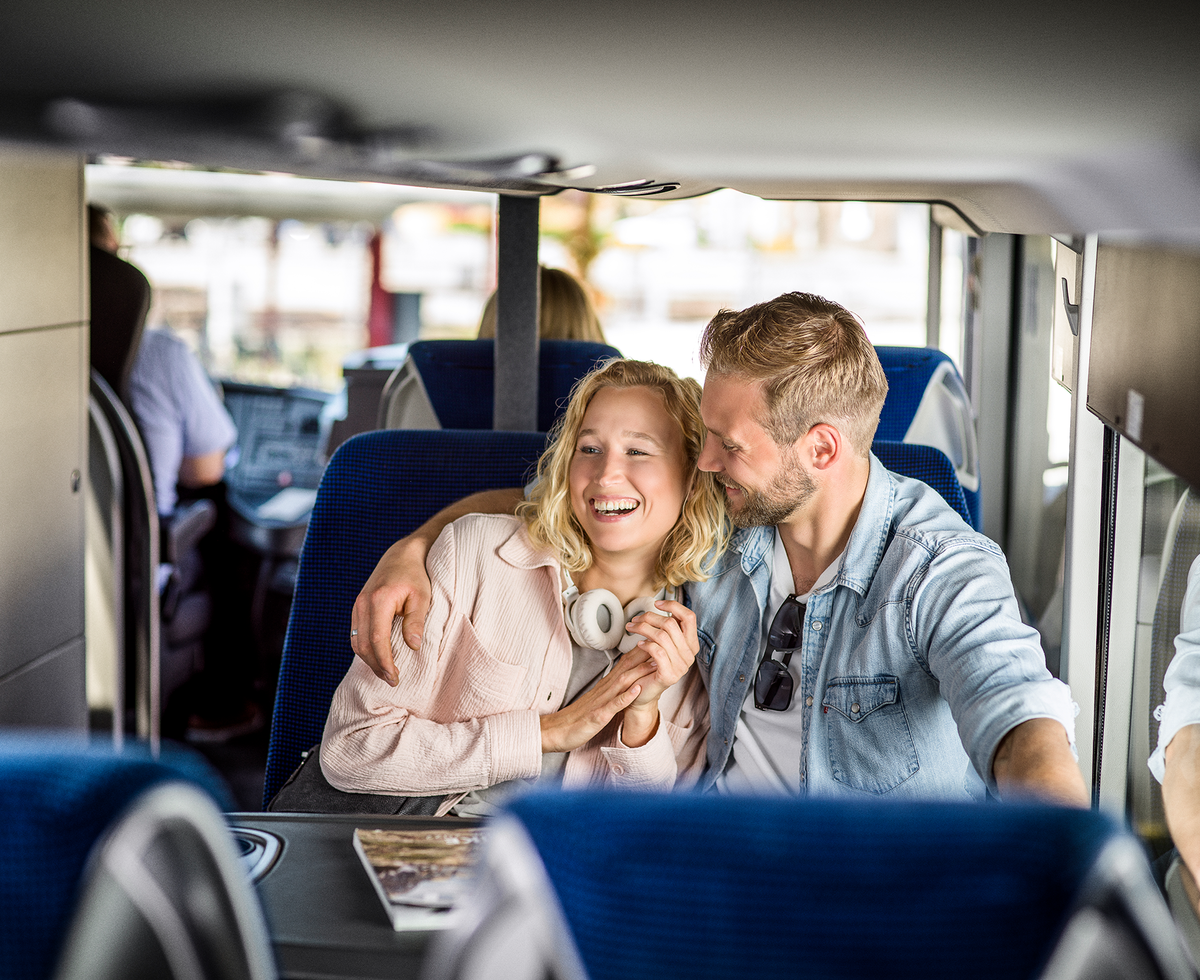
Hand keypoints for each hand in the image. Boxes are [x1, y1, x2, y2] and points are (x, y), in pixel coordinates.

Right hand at [350, 536, 432, 685]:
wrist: (401, 555)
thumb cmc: (415, 576)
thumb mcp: (422, 597)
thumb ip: (416, 621)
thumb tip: (413, 647)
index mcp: (379, 600)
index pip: (377, 639)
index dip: (384, 661)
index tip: (395, 677)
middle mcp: (363, 603)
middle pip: (363, 644)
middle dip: (376, 665)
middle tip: (393, 680)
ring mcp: (357, 605)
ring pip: (356, 641)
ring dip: (369, 660)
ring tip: (387, 673)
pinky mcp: (357, 607)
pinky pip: (356, 634)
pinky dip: (365, 649)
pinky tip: (378, 657)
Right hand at [540, 649, 657, 752]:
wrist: (557, 731)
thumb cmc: (578, 716)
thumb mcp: (599, 699)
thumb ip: (612, 688)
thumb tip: (628, 678)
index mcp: (606, 685)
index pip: (625, 664)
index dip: (642, 652)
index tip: (658, 642)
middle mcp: (604, 689)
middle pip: (626, 668)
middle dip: (645, 656)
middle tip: (662, 643)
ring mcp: (600, 701)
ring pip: (621, 683)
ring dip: (639, 672)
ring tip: (656, 663)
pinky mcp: (597, 716)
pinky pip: (613, 705)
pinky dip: (625, 697)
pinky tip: (637, 690)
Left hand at [623, 599, 698, 707]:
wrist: (642, 692)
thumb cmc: (650, 665)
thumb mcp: (662, 643)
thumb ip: (667, 628)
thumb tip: (663, 605)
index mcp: (691, 644)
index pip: (689, 617)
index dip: (673, 606)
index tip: (657, 603)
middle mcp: (689, 655)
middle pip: (671, 624)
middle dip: (649, 617)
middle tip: (635, 619)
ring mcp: (681, 667)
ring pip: (662, 636)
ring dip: (643, 628)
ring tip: (632, 628)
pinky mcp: (669, 675)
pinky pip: (657, 652)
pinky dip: (646, 645)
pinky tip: (639, 644)